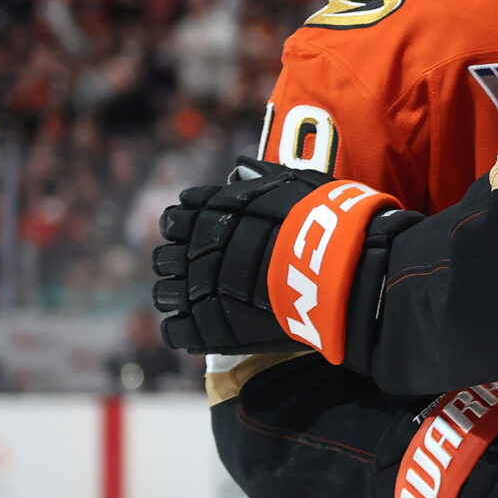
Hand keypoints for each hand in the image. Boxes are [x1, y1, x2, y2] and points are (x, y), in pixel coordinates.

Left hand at [152, 161, 405, 358]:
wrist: (334, 270)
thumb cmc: (321, 224)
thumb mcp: (293, 185)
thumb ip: (261, 179)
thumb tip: (240, 168)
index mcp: (209, 214)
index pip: (176, 219)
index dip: (188, 228)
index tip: (203, 237)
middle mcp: (195, 250)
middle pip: (165, 257)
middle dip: (180, 263)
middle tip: (205, 272)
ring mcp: (196, 290)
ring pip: (164, 293)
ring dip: (180, 296)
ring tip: (203, 302)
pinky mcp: (203, 328)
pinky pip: (175, 330)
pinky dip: (186, 329)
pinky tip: (205, 326)